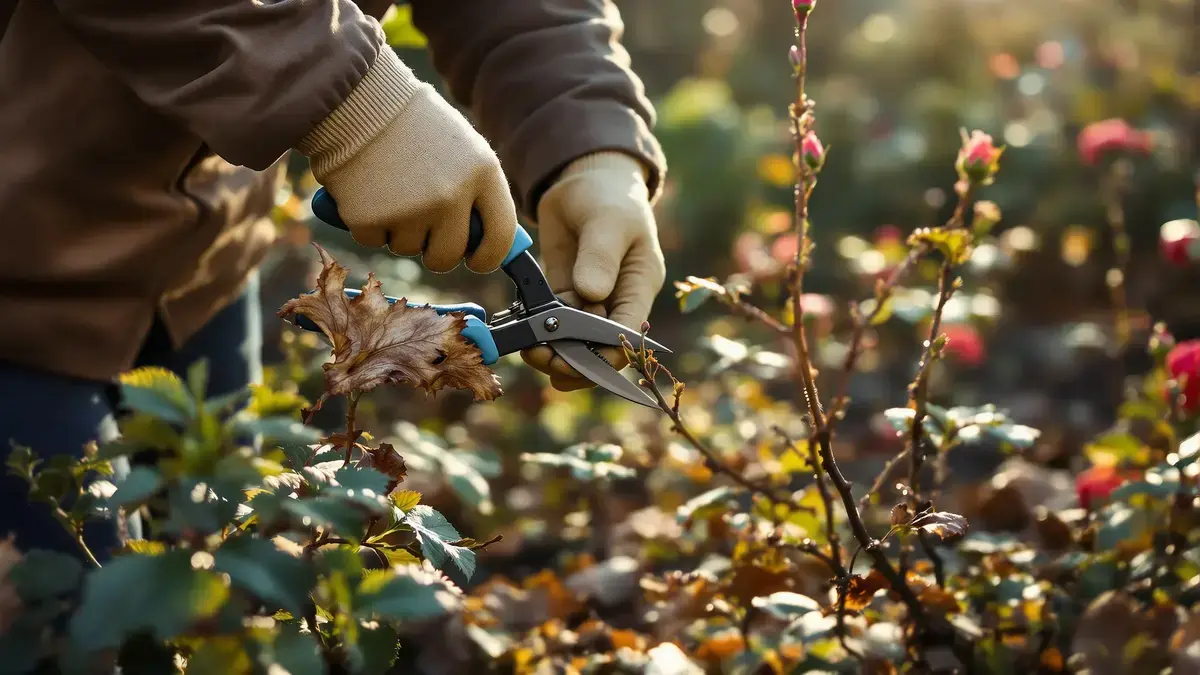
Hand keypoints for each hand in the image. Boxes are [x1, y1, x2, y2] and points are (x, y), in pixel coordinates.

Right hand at [297, 50, 516, 272]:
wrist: (356, 97)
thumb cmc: (414, 123)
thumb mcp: (463, 147)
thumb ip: (478, 190)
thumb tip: (487, 241)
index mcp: (482, 173)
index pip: (500, 236)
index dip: (488, 257)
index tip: (477, 260)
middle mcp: (451, 196)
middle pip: (449, 255)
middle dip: (436, 252)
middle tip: (424, 233)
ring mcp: (411, 210)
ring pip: (408, 248)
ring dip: (398, 230)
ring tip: (391, 189)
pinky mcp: (370, 219)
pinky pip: (373, 240)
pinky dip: (368, 223)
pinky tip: (367, 189)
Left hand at [521, 152, 665, 390]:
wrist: (583, 179)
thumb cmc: (607, 196)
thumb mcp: (608, 221)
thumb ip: (600, 255)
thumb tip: (592, 293)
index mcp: (640, 286)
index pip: (629, 333)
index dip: (605, 354)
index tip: (574, 361)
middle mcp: (617, 299)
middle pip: (601, 347)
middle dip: (573, 360)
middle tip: (542, 357)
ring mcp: (590, 299)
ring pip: (574, 341)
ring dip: (553, 352)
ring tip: (529, 350)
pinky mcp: (565, 293)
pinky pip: (552, 323)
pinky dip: (538, 333)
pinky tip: (522, 335)